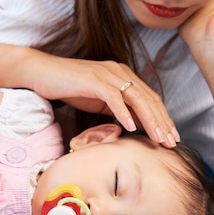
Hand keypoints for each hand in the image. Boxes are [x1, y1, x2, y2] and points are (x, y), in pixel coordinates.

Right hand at [28, 52, 179, 147]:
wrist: (41, 73)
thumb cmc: (68, 87)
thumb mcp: (98, 100)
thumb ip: (116, 108)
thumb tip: (135, 124)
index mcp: (123, 76)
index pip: (150, 98)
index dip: (163, 118)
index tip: (171, 138)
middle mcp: (119, 72)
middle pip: (148, 98)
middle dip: (162, 122)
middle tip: (172, 143)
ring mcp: (106, 74)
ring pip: (136, 98)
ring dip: (149, 120)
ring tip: (157, 138)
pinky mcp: (92, 79)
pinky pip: (113, 97)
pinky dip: (124, 113)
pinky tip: (131, 127)